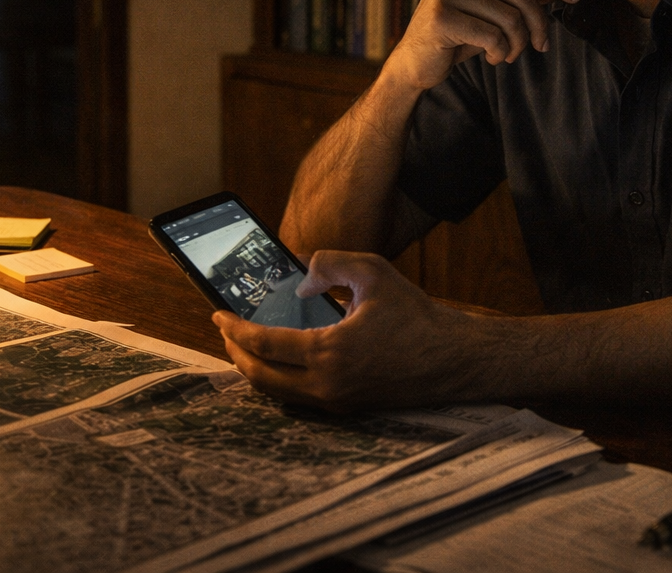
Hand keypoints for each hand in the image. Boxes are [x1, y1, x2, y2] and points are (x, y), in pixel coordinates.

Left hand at [212, 250, 491, 411]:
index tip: (218, 314)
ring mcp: (336, 402)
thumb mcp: (373, 273)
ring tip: (246, 346)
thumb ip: (331, 264)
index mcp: (329, 352)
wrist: (453, 360)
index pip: (264, 344)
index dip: (234, 329)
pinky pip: (298, 398)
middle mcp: (327, 385)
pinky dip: (279, 380)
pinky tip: (280, 361)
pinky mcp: (347, 408)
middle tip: (226, 331)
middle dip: (235, 353)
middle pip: (260, 377)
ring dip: (255, 370)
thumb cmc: (416, 316)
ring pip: (277, 393)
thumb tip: (300, 275)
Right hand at [383, 0, 579, 91]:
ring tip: (511, 54)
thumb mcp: (495, 11)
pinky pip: (493, 36)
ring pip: (509, 17)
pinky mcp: (440, 17)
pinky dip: (502, 53)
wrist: (416, 63)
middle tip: (541, 44)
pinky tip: (492, 58)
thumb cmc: (460, 34)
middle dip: (538, 23)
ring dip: (518, 43)